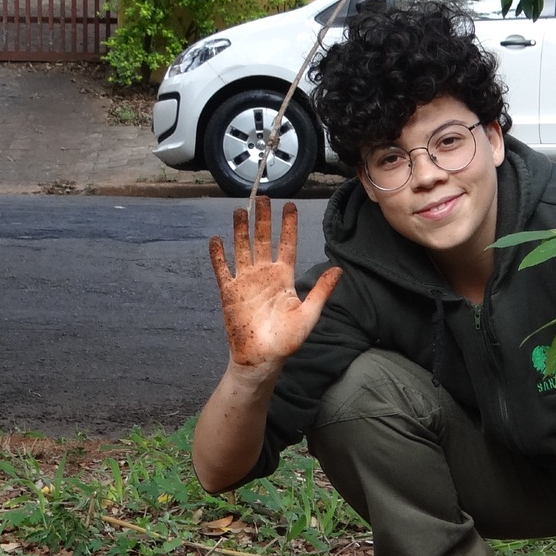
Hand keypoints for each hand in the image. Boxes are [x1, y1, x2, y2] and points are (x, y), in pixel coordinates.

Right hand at [207, 196, 341, 370]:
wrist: (262, 358)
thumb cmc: (287, 340)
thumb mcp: (309, 314)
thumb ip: (321, 291)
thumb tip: (339, 269)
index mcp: (283, 277)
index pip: (286, 244)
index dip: (288, 225)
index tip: (290, 205)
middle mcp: (264, 274)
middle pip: (262, 240)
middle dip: (263, 219)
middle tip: (263, 197)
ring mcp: (245, 282)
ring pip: (242, 249)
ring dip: (240, 230)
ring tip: (240, 210)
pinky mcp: (229, 292)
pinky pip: (222, 270)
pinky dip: (218, 255)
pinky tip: (216, 240)